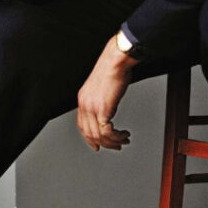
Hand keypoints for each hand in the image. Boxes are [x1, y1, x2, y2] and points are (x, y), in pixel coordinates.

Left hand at [76, 36, 137, 151]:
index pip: (82, 126)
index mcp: (83, 99)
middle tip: (117, 146)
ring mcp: (92, 107)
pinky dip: (117, 136)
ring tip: (124, 140)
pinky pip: (107, 132)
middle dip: (104, 143)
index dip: (89, 138)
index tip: (98, 145)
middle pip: (90, 134)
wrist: (115, 62)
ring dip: (113, 141)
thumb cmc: (113, 69)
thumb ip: (102, 99)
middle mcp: (85, 104)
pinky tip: (124, 134)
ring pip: (99, 135)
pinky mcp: (102, 109)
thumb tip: (109, 109)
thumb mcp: (103, 87)